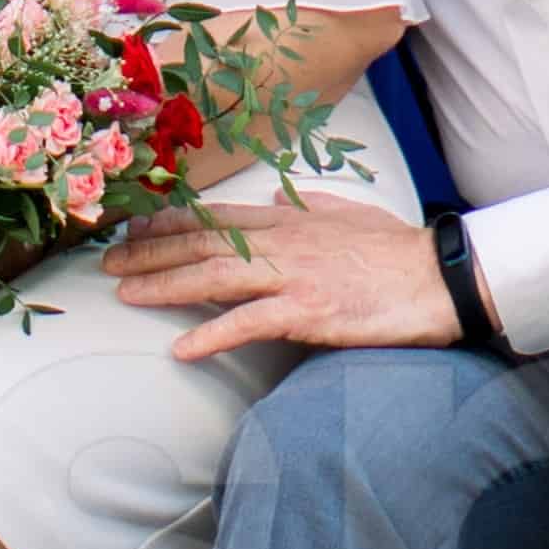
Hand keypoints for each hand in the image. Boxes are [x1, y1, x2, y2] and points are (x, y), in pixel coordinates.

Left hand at [105, 187, 462, 362]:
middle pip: (203, 245)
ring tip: (125, 293)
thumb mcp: (351, 214)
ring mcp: (294, 275)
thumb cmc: (398, 250)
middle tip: (108, 262)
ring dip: (165, 285)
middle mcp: (283, 241)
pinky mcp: (309, 311)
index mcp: (291, 219)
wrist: (440, 277)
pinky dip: (212, 336)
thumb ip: (311, 206)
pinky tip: (181, 350)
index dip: (170, 222)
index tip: (133, 226)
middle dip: (150, 251)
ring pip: (214, 277)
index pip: (217, 218)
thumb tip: (280, 197)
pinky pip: (250, 324)